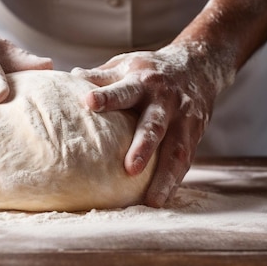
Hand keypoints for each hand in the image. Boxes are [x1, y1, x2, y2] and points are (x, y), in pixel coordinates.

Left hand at [72, 41, 234, 207]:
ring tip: (152, 200)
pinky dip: (174, 181)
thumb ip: (100, 77)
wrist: (197, 65)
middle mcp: (165, 100)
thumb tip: (69, 77)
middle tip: (129, 168)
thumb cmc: (148, 70)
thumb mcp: (125, 65)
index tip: (89, 102)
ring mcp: (184, 118)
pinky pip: (185, 161)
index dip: (107, 96)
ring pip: (176, 149)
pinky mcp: (195, 134)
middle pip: (154, 124)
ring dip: (164, 176)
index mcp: (142, 80)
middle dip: (143, 146)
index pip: (123, 90)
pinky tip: (161, 199)